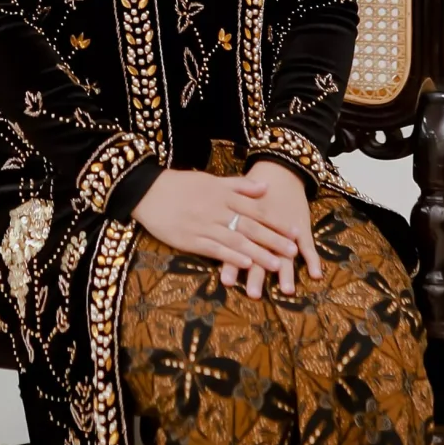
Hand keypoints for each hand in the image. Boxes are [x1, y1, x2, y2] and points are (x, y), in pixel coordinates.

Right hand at [132, 167, 312, 291]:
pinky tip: (245, 265)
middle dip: (273, 240)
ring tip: (276, 265)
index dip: (276, 221)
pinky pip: (214, 249)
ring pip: (235, 241)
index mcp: (223, 194)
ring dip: (258, 253)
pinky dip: (231, 257)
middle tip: (292, 251)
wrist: (148, 191)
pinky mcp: (190, 239)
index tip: (295, 231)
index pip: (256, 210)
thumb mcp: (211, 179)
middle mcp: (217, 210)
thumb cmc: (181, 185)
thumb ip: (239, 185)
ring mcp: (203, 225)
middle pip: (250, 227)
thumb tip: (265, 187)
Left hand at [220, 161, 321, 297]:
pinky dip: (314, 260)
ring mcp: (286, 228)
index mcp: (245, 221)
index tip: (226, 282)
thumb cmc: (249, 189)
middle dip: (258, 274)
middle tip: (253, 294)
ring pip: (285, 251)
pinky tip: (316, 275)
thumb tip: (191, 232)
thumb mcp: (231, 197)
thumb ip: (217, 218)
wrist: (277, 169)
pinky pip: (310, 245)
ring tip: (286, 291)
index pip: (237, 244)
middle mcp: (266, 228)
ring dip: (286, 272)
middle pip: (262, 252)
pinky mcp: (301, 225)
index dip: (232, 262)